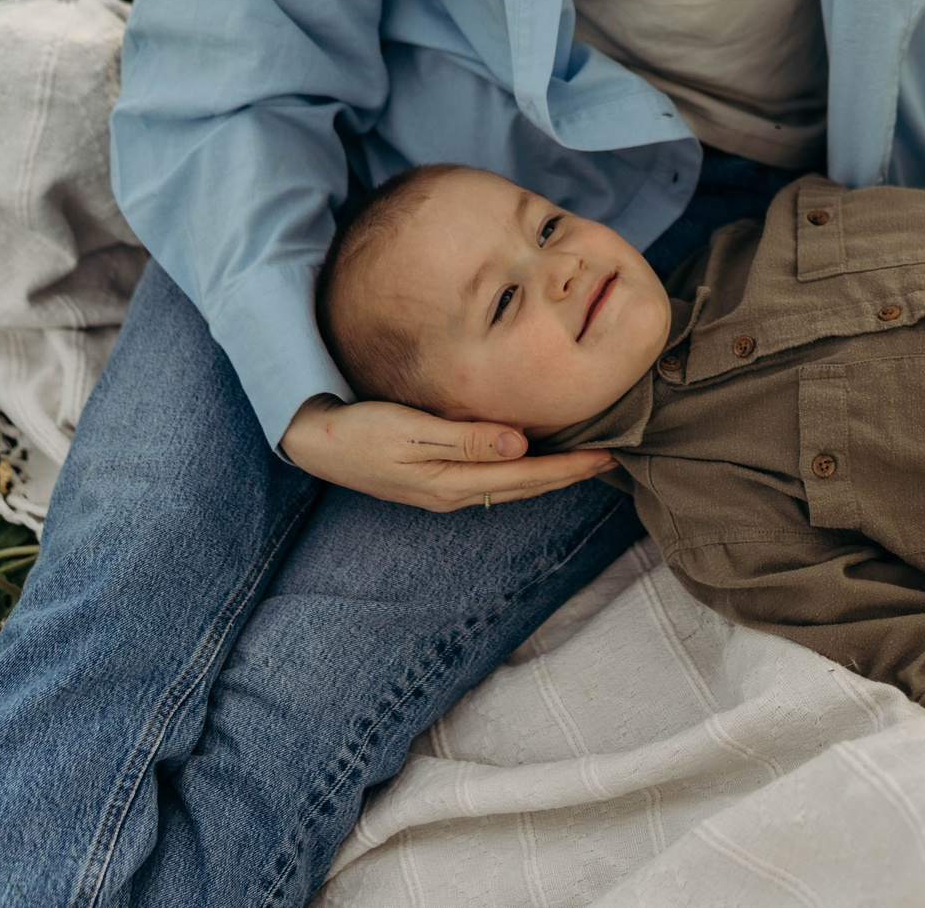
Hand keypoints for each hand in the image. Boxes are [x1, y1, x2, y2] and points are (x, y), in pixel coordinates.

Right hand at [280, 395, 615, 510]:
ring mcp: (444, 489)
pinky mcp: (434, 479)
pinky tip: (529, 457)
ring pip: (511, 485)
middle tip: (611, 459)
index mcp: (454, 482)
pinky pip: (492, 478)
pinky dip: (521, 470)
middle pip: (526, 486)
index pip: (527, 476)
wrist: (313, 442)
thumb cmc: (360, 430)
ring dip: (548, 475)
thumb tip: (521, 445)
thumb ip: (466, 440)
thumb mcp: (411, 432)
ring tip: (581, 461)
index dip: (570, 468)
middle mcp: (455, 492)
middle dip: (569, 475)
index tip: (608, 457)